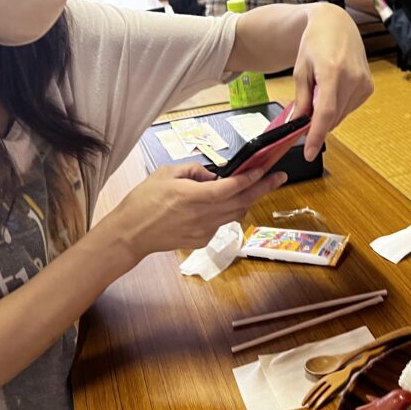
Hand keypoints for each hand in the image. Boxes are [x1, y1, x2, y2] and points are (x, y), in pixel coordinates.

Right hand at [107, 163, 286, 259]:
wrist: (131, 234)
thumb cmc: (143, 201)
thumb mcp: (166, 173)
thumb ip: (193, 171)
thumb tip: (212, 175)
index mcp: (193, 196)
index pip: (231, 187)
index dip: (251, 178)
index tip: (265, 169)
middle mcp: (203, 215)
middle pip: (242, 201)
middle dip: (264, 188)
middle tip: (279, 177)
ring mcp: (205, 230)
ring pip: (236, 214)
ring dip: (246, 200)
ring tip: (252, 187)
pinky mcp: (202, 240)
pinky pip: (222, 223)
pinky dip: (225, 212)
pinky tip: (216, 205)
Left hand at [291, 4, 373, 159]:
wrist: (336, 25)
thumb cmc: (315, 43)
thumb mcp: (300, 70)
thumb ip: (301, 100)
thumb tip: (298, 125)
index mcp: (332, 71)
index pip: (325, 113)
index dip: (316, 136)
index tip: (308, 153)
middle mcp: (352, 78)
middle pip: (332, 117)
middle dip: (317, 123)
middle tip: (303, 118)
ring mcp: (364, 83)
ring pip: (341, 116)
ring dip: (327, 114)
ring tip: (319, 93)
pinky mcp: (368, 87)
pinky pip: (349, 108)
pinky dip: (337, 107)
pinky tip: (332, 91)